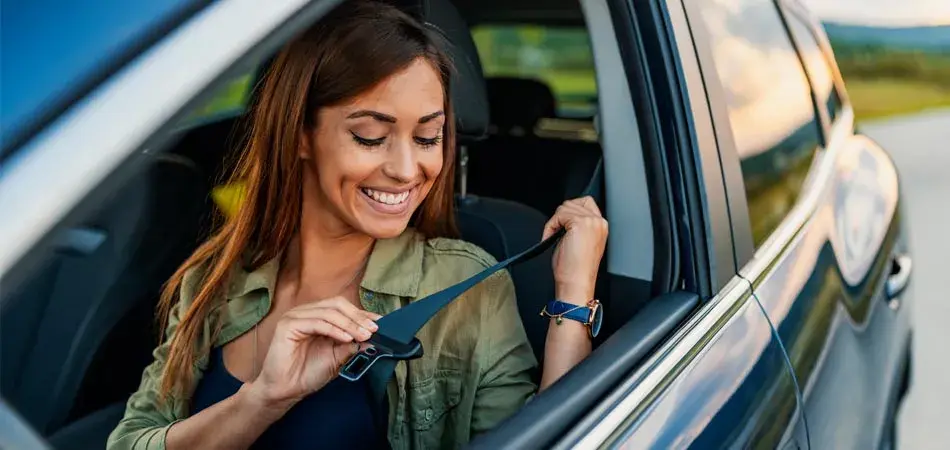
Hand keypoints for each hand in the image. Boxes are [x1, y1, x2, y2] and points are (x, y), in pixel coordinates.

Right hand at [245, 297, 380, 410]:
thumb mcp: (338, 357)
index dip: (362, 314)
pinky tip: (347, 338)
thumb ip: (352, 344)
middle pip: (337, 304)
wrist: (285, 391)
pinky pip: (317, 322)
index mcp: (317, 316)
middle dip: (358, 317)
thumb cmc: (308, 373)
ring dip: (350, 324)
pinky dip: (334, 329)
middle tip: (374, 330)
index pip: (343, 307)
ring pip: (329, 312)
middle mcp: (306, 312)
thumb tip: (373, 337)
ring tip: (364, 336)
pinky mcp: (288, 325)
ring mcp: (296, 316)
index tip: (381, 324)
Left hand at [542, 196, 607, 304]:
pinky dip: (550, 226)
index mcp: (601, 226)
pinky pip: (558, 215)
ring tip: (553, 238)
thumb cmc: (575, 269)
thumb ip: (576, 225)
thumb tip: (563, 216)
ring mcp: (591, 221)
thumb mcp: (579, 241)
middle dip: (560, 217)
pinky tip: (550, 238)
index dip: (569, 212)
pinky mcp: (580, 223)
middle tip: (555, 234)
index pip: (585, 202)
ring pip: (565, 207)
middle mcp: (599, 222)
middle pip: (573, 203)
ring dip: (554, 222)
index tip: (561, 228)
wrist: (576, 283)